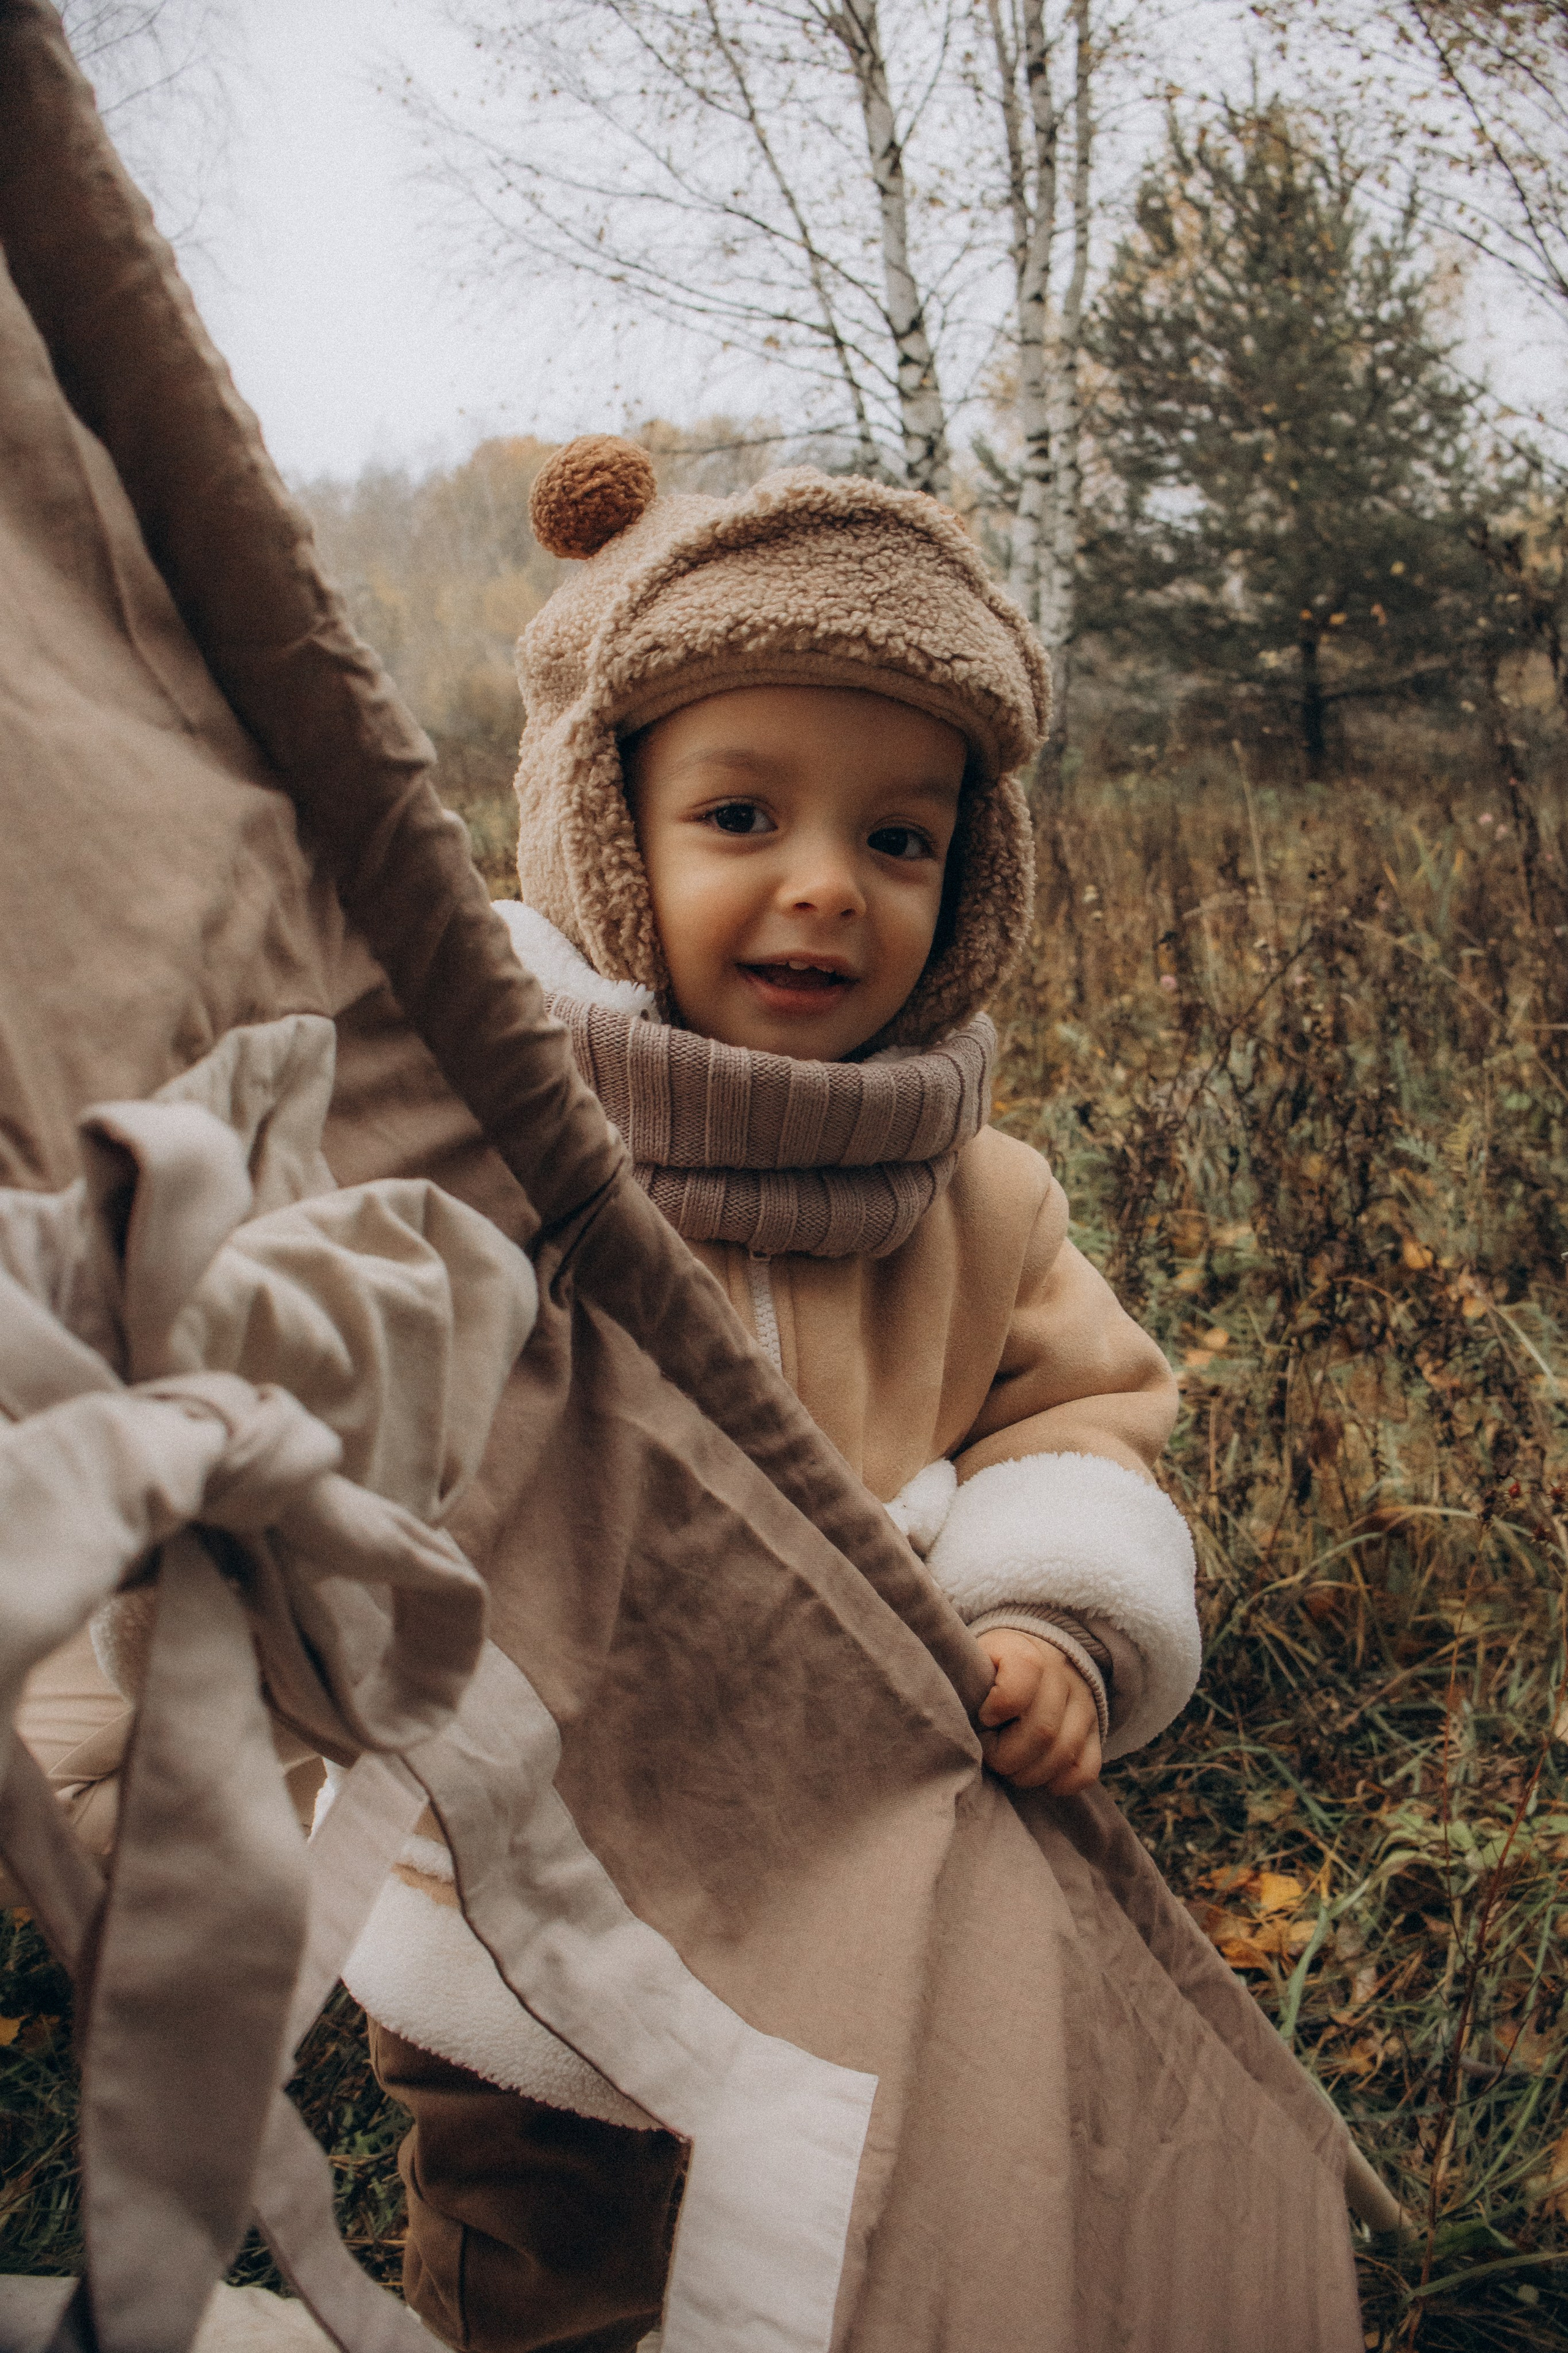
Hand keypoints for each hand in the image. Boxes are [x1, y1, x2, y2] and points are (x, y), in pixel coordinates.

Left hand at [975, 1629, 1102, 1794]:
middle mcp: (1061, 1676)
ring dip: (1030, 1774)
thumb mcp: (979, 1659)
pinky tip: (1040, 1778)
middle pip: (1042, 1731)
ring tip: (1009, 1769)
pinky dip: (1061, 1783)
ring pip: (1064, 1753)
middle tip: (990, 1756)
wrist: (1041, 1654)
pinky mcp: (1096, 1731)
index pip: (1019, 1683)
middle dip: (1008, 1757)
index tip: (983, 1719)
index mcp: (1025, 1653)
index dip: (997, 1709)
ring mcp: (1083, 1704)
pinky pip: (1087, 1769)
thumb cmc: (996, 1667)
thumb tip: (954, 1719)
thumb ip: (968, 1681)